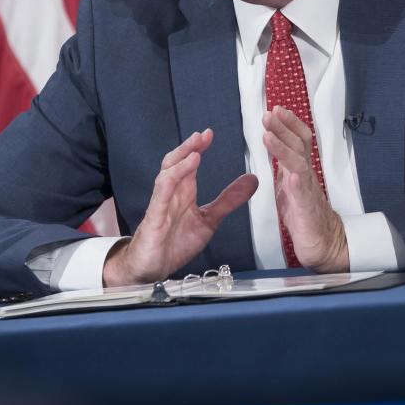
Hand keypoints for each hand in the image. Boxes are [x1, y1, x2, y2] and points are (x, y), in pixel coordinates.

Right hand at [103, 129, 256, 286]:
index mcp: (183, 192)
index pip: (188, 163)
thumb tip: (252, 180)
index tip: (210, 134)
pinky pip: (160, 197)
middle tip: (203, 135)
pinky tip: (179, 176)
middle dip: (188, 147)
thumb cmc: (174, 243)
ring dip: (180, 162)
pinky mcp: (154, 219)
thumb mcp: (209, 220)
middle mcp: (171, 194)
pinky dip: (170, 184)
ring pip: (166, 176)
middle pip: (175, 163)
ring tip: (195, 151)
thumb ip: (228, 200)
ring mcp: (161, 205)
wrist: (152, 270)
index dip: (197, 147)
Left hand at [262, 106, 349, 272]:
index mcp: (300, 170)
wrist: (324, 244)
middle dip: (285, 126)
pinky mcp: (306, 205)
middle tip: (271, 112)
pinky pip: (300, 184)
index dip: (289, 124)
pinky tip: (284, 165)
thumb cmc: (305, 217)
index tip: (276, 109)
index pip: (298, 141)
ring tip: (269, 129)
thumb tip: (273, 149)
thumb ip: (283, 168)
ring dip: (283, 142)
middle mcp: (306, 174)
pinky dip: (292, 172)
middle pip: (299, 144)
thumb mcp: (289, 187)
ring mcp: (307, 188)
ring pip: (298, 159)